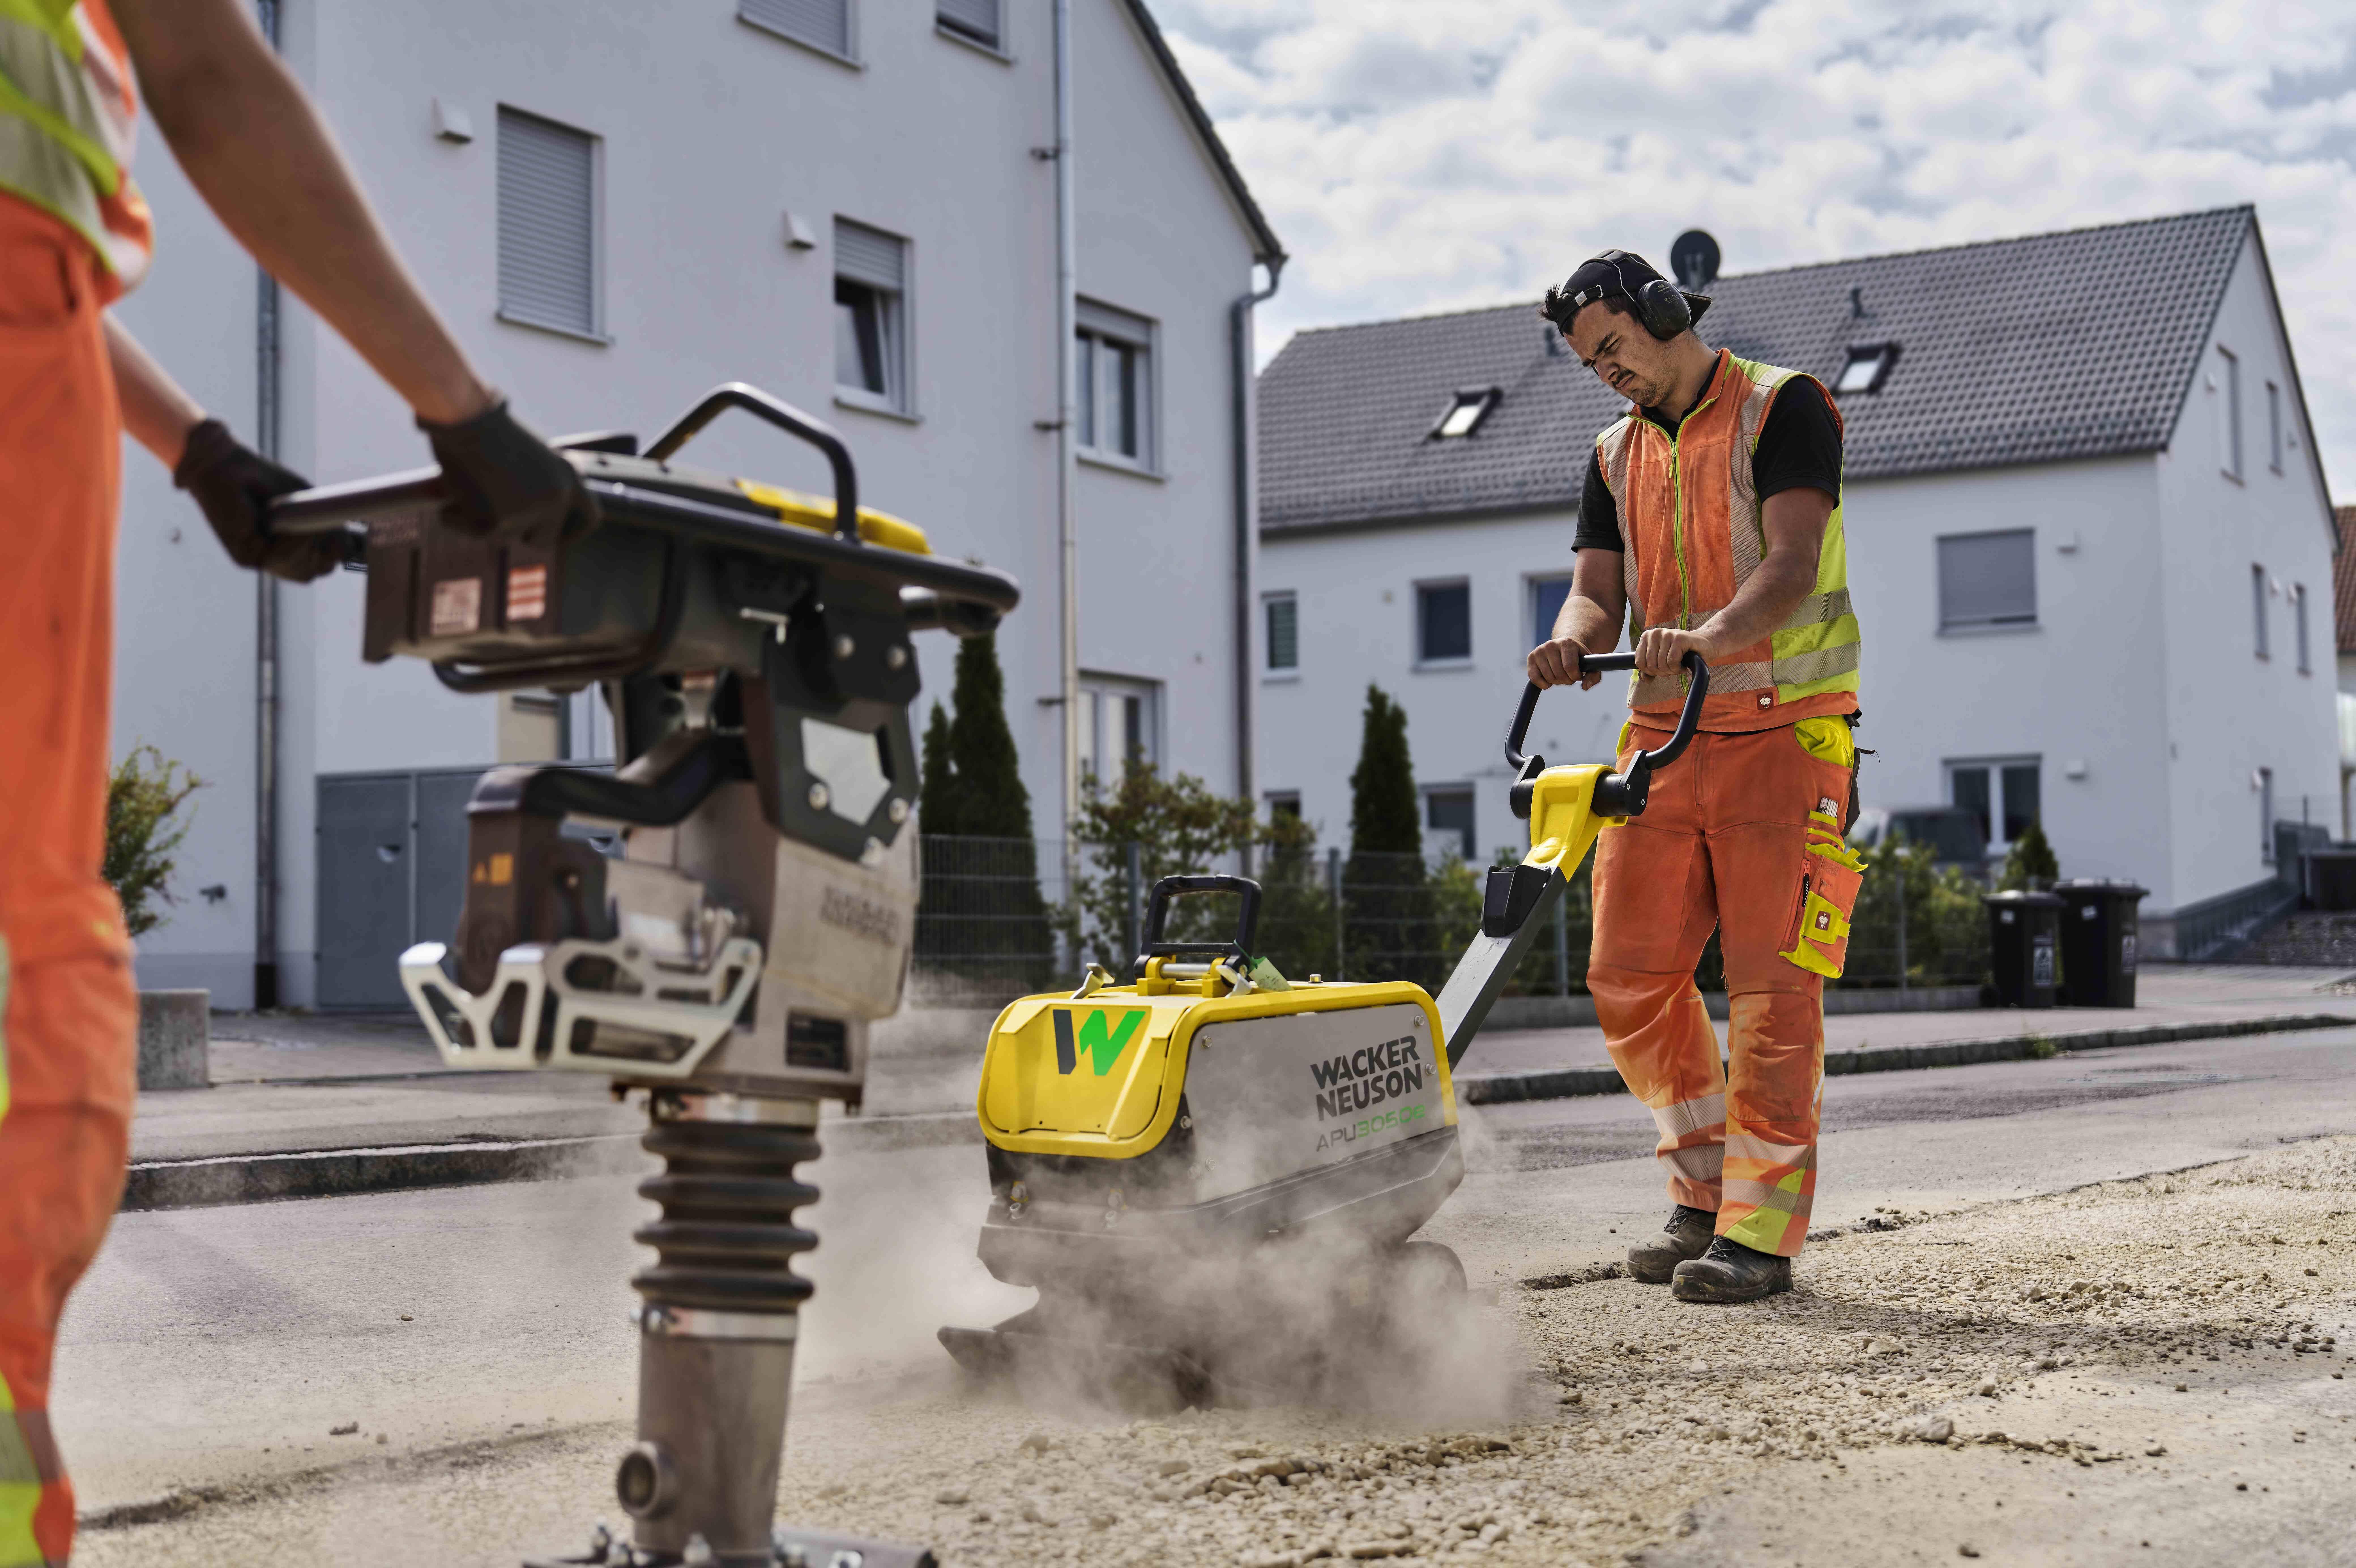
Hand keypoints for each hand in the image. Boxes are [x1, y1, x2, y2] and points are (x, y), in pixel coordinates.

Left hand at [174, 419, 343, 581]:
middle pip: (312, 573)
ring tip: (297, 518)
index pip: (320, 565)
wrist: (224, 466)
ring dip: (307, 545)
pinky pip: (279, 560)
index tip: (339, 533)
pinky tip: (281, 520)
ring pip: (301, 571)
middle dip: (325, 552)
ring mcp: (259, 559)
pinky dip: (289, 540)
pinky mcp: (245, 557)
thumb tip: (346, 549)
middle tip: (319, 527)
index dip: (335, 553)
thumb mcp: (303, 502)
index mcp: (288, 545)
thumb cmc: (262, 478)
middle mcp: (272, 557)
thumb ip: (323, 524)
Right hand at [418, 398, 594, 542]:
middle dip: (521, 535)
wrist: (466, 417)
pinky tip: (448, 502)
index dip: (572, 534)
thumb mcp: (531, 458)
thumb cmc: (488, 431)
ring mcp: (533, 509)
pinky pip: (478, 535)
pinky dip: (459, 522)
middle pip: (545, 539)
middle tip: (497, 517)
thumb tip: (531, 522)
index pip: (590, 518)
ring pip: (507, 538)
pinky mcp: (503, 520)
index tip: (556, 539)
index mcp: (569, 476)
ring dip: (485, 524)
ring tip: (468, 493)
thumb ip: (539, 487)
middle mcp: (558, 494)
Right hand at [1527, 636, 1601, 689]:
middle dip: (1567, 680)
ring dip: (1557, 682)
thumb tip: (1585, 687)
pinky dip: (1544, 684)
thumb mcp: (1589, 664)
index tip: (1578, 675)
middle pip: (1559, 674)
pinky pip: (1535, 679)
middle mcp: (1551, 645)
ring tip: (1560, 675)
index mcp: (1566, 643)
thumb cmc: (1577, 657)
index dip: (1575, 676)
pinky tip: (1549, 679)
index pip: (1569, 667)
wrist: (1563, 647)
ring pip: (1548, 678)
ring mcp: (1539, 651)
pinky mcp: (1531, 658)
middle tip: (1569, 676)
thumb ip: (1593, 676)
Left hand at [1632, 626, 1715, 677]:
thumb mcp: (1662, 662)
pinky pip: (1672, 661)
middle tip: (1672, 668)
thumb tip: (1644, 679)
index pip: (1639, 662)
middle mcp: (1655, 633)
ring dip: (1671, 671)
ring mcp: (1667, 634)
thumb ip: (1650, 671)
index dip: (1650, 672)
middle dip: (1662, 672)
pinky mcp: (1679, 638)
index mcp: (1646, 637)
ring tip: (1678, 667)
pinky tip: (1683, 666)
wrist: (1703, 646)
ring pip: (1661, 664)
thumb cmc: (1681, 654)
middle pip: (1650, 665)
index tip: (1661, 669)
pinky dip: (1678, 669)